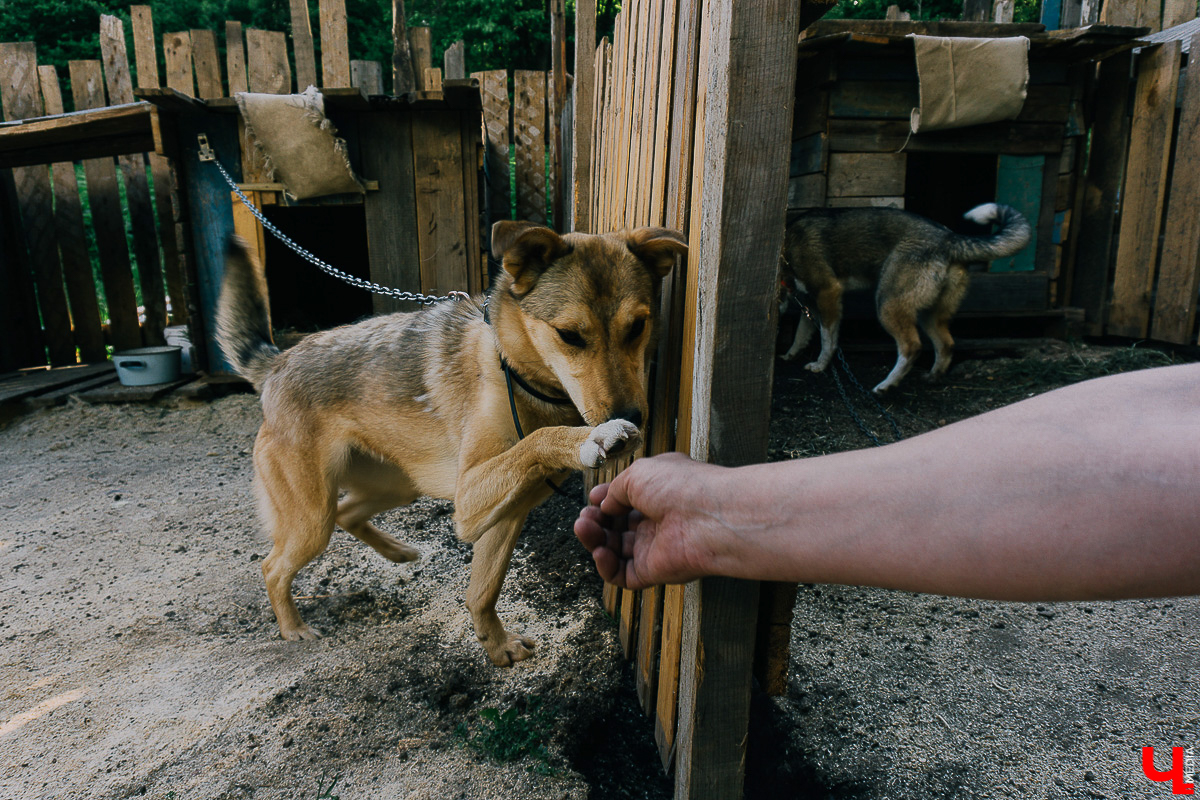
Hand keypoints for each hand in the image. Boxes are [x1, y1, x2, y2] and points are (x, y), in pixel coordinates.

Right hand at [573, 453, 726, 589]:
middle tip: (585, 516)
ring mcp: (655, 547)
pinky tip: (599, 551)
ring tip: (584, 528)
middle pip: (616, 526)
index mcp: (658, 494)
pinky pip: (621, 575)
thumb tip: (604, 505)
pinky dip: (605, 566)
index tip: (594, 497)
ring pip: (614, 550)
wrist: (708, 516)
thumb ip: (615, 490)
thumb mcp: (638, 474)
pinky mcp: (653, 572)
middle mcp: (657, 521)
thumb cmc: (680, 487)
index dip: (605, 500)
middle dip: (596, 520)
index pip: (624, 502)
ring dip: (594, 540)